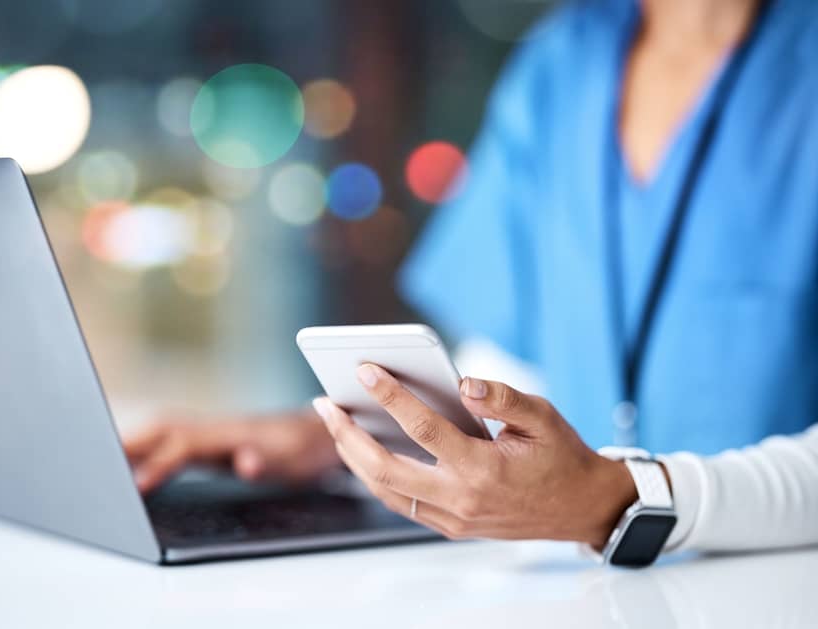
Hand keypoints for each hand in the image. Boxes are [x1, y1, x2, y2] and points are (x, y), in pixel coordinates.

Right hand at [123, 410, 340, 492]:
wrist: (319, 432)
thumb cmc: (304, 450)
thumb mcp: (291, 462)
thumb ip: (266, 461)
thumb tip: (245, 463)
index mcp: (230, 433)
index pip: (183, 446)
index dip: (158, 463)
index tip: (134, 482)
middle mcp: (215, 428)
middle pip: (163, 429)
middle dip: (129, 443)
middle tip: (94, 461)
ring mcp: (210, 431)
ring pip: (163, 430)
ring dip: (133, 441)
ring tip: (102, 460)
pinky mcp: (209, 439)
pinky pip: (169, 438)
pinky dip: (146, 446)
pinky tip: (133, 462)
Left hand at [312, 363, 638, 547]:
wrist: (581, 508)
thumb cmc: (561, 457)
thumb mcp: (543, 417)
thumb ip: (503, 398)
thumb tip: (463, 382)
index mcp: (484, 469)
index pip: (424, 429)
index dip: (391, 396)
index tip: (365, 370)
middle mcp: (462, 499)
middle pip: (386, 469)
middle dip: (349, 435)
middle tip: (326, 404)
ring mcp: (454, 518)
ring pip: (386, 491)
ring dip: (354, 458)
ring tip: (335, 424)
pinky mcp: (451, 526)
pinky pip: (402, 503)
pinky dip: (376, 477)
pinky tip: (363, 451)